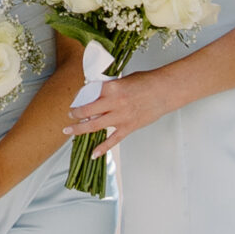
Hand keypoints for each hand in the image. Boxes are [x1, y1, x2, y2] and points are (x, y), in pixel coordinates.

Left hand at [61, 69, 182, 158]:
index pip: (88, 93)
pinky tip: (93, 153)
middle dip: (75, 113)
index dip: (79, 97)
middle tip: (69, 115)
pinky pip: (113, 140)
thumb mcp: (123, 80)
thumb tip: (95, 93)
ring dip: (80, 129)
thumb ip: (109, 88)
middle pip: (87, 110)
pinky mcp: (129, 127)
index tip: (75, 100)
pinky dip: (102, 148)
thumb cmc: (146, 82)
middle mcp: (114, 103)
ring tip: (69, 131)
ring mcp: (121, 117)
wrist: (165, 91)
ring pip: (95, 125)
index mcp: (112, 87)